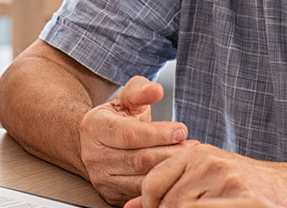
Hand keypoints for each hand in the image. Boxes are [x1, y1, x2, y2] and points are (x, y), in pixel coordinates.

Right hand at [79, 76, 190, 204]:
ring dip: (170, 171)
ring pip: (142, 180)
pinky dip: (163, 185)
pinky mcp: (112, 195)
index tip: (181, 130)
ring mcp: (102, 179)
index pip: (129, 134)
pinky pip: (142, 194)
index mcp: (95, 127)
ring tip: (188, 159)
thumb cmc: (116, 119)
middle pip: (139, 160)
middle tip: (193, 146)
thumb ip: (140, 91)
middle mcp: (94, 156)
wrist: (96, 144)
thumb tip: (156, 90)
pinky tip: (176, 173)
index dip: (158, 133)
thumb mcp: (126, 99)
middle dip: (170, 153)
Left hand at [123, 143, 286, 207]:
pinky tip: (222, 206)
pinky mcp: (245, 201)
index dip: (152, 206)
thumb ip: (170, 188)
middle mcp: (210, 163)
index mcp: (197, 154)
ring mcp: (228, 182)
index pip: (153, 184)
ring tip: (215, 204)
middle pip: (169, 203)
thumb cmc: (249, 188)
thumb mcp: (207, 179)